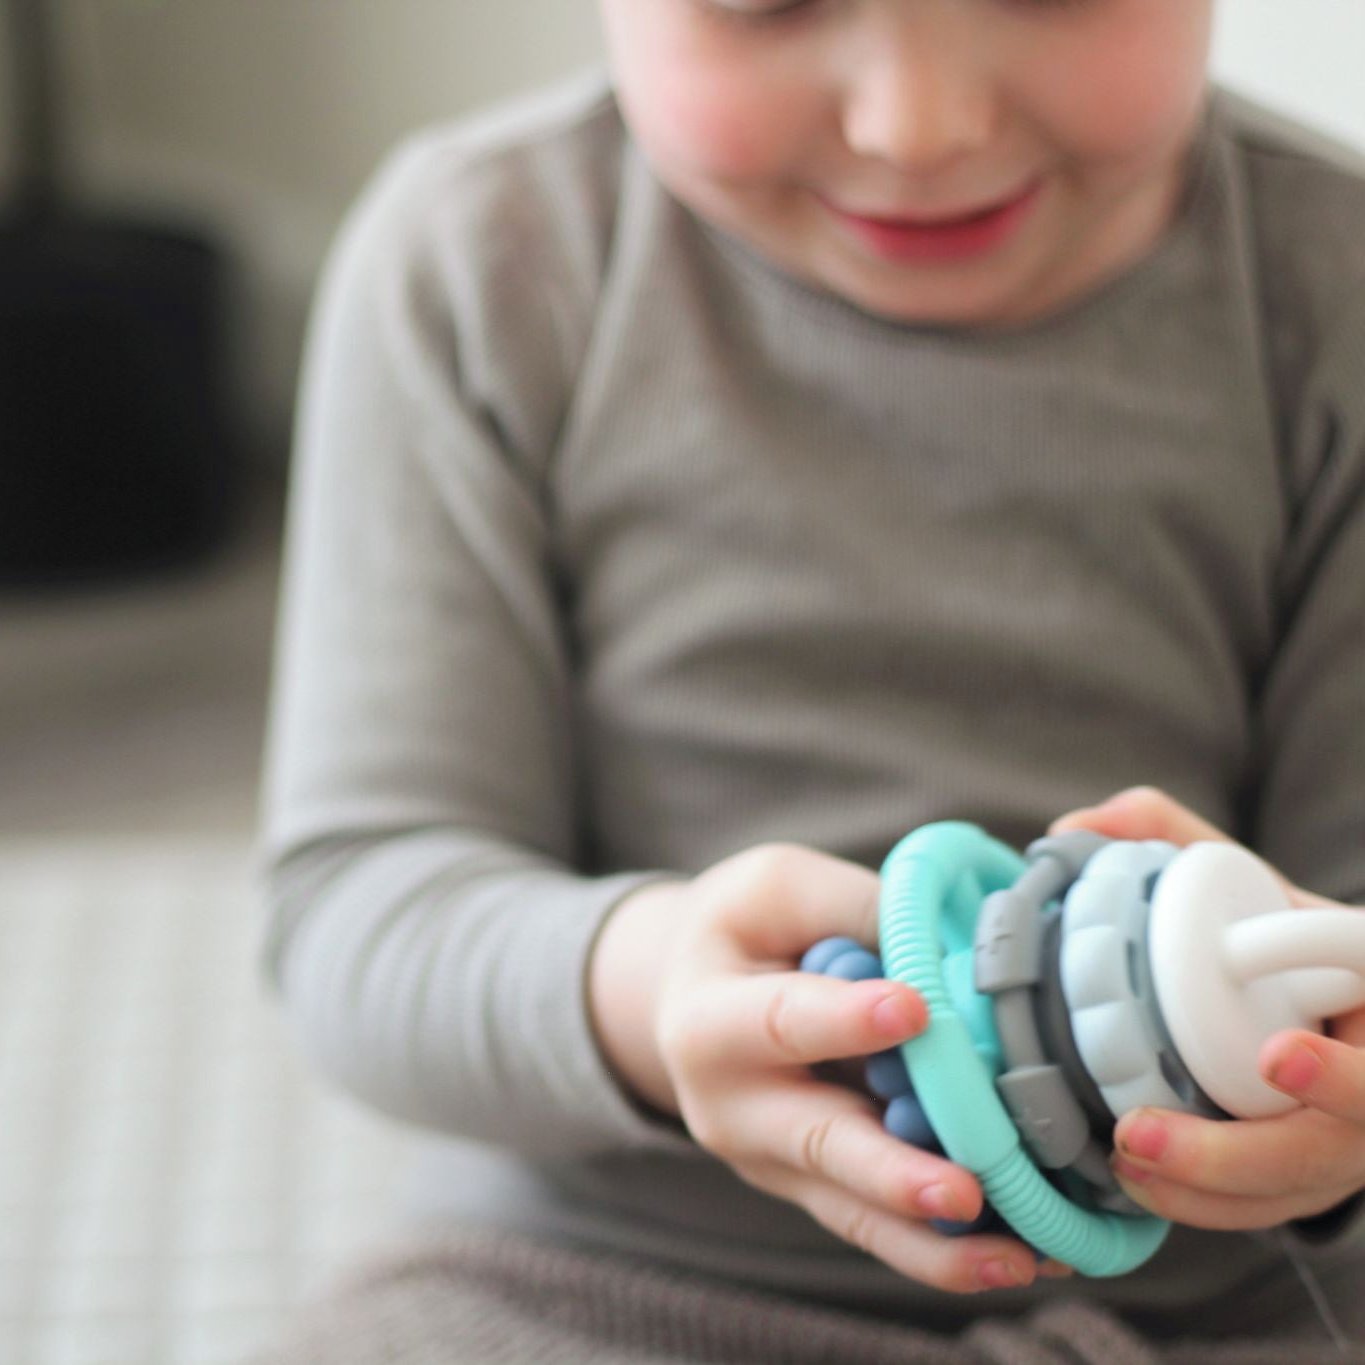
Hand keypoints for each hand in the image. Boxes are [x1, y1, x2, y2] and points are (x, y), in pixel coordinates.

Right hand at [592, 845, 1069, 1292]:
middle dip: (891, 1174)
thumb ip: (856, 908)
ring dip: (937, 1242)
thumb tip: (950, 947)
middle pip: (817, 1145)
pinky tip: (1020, 1260)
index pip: (781, 1021)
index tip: (913, 1010)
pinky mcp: (815, 1192)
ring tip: (1018, 1261)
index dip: (844, 1019)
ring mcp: (774, 1163)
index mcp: (708, 1021)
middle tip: (963, 1192)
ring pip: (855, 1212)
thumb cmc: (744, 927)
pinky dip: (948, 1249)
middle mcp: (732, 1110)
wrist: (691, 994)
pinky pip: (881, 1227)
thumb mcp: (778, 887)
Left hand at [1050, 786, 1364, 1229]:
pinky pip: (1262, 1212)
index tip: (1276, 1057)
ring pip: (1289, 1194)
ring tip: (1122, 1157)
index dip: (1342, 1072)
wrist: (1316, 996)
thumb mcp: (1241, 879)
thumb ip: (1167, 836)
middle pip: (1327, 1150)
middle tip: (1139, 1131)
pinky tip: (1136, 1180)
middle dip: (1232, 1155)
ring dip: (1202, 1189)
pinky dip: (1200, 1205)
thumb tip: (1073, 832)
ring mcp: (1345, 1145)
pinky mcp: (1306, 1180)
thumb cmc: (1275, 938)